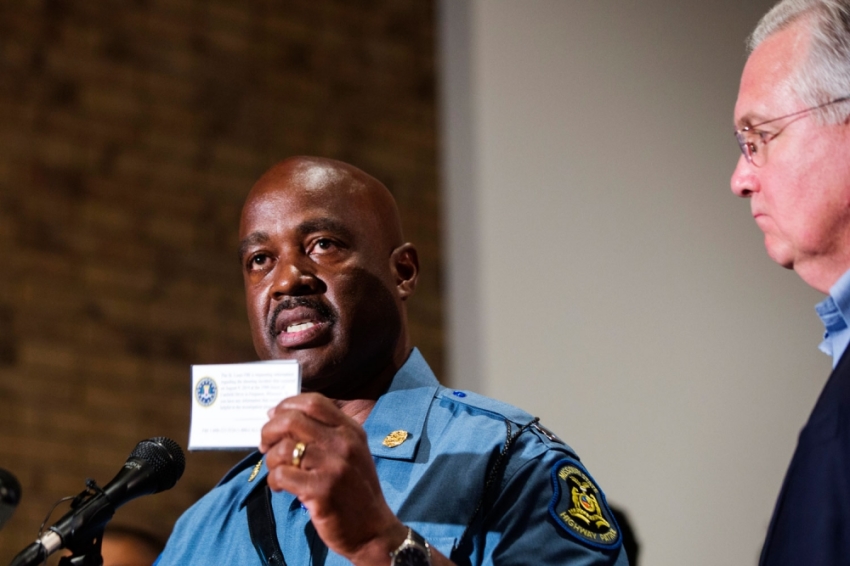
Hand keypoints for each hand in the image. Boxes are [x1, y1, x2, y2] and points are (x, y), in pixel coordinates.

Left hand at [260, 393, 406, 563]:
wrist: (372, 528)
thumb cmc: (355, 489)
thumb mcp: (351, 451)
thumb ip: (323, 432)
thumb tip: (277, 415)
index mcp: (350, 430)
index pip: (313, 402)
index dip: (287, 405)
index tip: (274, 417)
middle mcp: (343, 443)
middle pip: (292, 420)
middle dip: (269, 430)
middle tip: (266, 445)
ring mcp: (333, 466)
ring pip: (283, 449)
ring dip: (270, 460)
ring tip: (277, 472)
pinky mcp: (321, 490)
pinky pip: (281, 475)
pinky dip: (274, 481)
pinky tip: (281, 488)